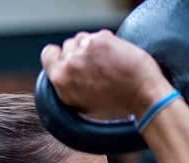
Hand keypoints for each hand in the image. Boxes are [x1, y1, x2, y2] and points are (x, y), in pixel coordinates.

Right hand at [40, 30, 173, 118]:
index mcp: (60, 82)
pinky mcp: (99, 40)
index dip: (58, 55)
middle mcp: (69, 66)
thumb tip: (62, 69)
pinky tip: (114, 56)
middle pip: (67, 46)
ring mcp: (83, 51)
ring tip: (105, 62)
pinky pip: (97, 35)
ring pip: (81, 39)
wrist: (140, 93)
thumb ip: (67, 84)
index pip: (47, 55)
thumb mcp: (81, 102)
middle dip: (79, 53)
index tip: (70, 59)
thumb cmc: (115, 101)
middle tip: (95, 67)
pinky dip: (105, 43)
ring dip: (91, 47)